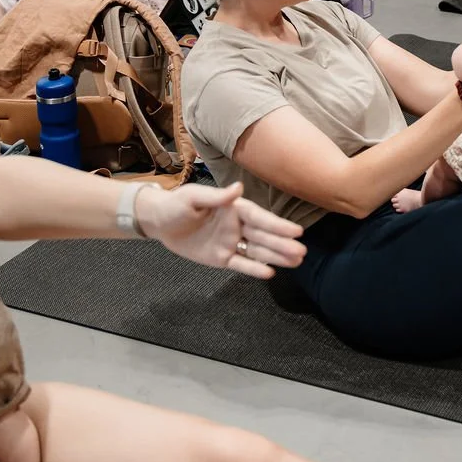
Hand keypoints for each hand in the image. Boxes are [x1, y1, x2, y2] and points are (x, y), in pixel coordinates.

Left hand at [139, 182, 305, 278]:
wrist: (159, 223)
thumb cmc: (176, 205)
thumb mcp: (193, 197)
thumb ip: (217, 196)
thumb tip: (239, 188)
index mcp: (234, 208)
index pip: (259, 218)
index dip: (277, 224)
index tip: (297, 231)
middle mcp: (237, 226)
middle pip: (263, 236)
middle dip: (283, 244)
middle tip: (303, 252)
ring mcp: (231, 243)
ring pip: (257, 251)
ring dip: (276, 256)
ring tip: (297, 262)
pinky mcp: (221, 258)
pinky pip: (240, 265)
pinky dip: (254, 269)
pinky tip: (270, 273)